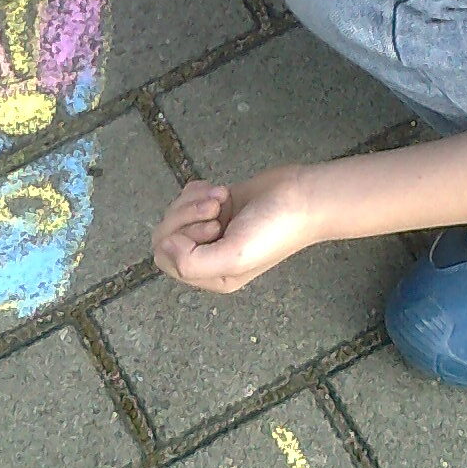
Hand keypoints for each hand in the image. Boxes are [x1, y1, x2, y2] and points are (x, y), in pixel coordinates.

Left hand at [151, 168, 319, 292]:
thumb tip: (164, 246)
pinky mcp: (216, 206)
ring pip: (177, 213)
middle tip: (216, 212)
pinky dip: (200, 190)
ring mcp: (213, 229)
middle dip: (187, 216)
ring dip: (195, 201)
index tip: (212, 227)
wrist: (302, 195)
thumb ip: (191, 263)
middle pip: (168, 235)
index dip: (180, 238)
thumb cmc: (272, 229)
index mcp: (213, 276)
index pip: (166, 260)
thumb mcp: (233, 257)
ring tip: (222, 199)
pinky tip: (222, 192)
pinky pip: (188, 196)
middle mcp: (209, 255)